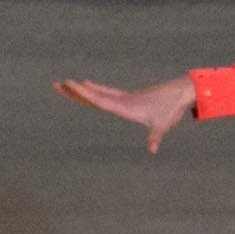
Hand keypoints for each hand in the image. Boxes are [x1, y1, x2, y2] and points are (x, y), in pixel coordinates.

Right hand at [60, 71, 196, 147]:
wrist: (179, 93)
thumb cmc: (169, 109)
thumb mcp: (162, 124)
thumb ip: (155, 136)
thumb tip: (153, 149)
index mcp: (124, 105)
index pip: (99, 99)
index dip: (83, 93)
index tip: (69, 84)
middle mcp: (121, 100)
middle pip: (92, 95)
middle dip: (73, 91)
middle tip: (55, 84)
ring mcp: (123, 98)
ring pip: (97, 93)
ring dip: (81, 90)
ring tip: (65, 85)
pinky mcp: (127, 98)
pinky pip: (105, 94)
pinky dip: (94, 90)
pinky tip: (88, 86)